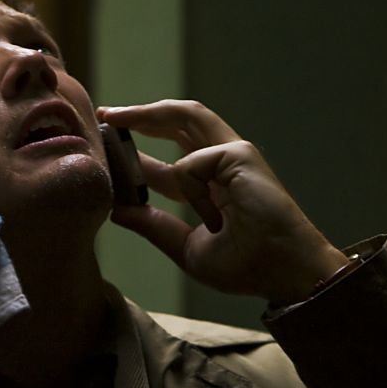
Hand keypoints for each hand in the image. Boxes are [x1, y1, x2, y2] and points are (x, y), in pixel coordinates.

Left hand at [97, 100, 347, 303]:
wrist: (282, 273)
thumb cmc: (245, 266)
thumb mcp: (185, 248)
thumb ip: (154, 227)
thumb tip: (117, 212)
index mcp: (208, 187)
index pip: (164, 163)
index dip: (134, 154)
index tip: (104, 150)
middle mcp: (220, 165)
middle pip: (176, 122)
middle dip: (138, 116)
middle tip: (104, 115)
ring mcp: (232, 155)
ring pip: (186, 115)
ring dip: (147, 114)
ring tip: (115, 117)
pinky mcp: (241, 155)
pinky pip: (191, 162)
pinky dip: (188, 186)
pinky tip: (210, 215)